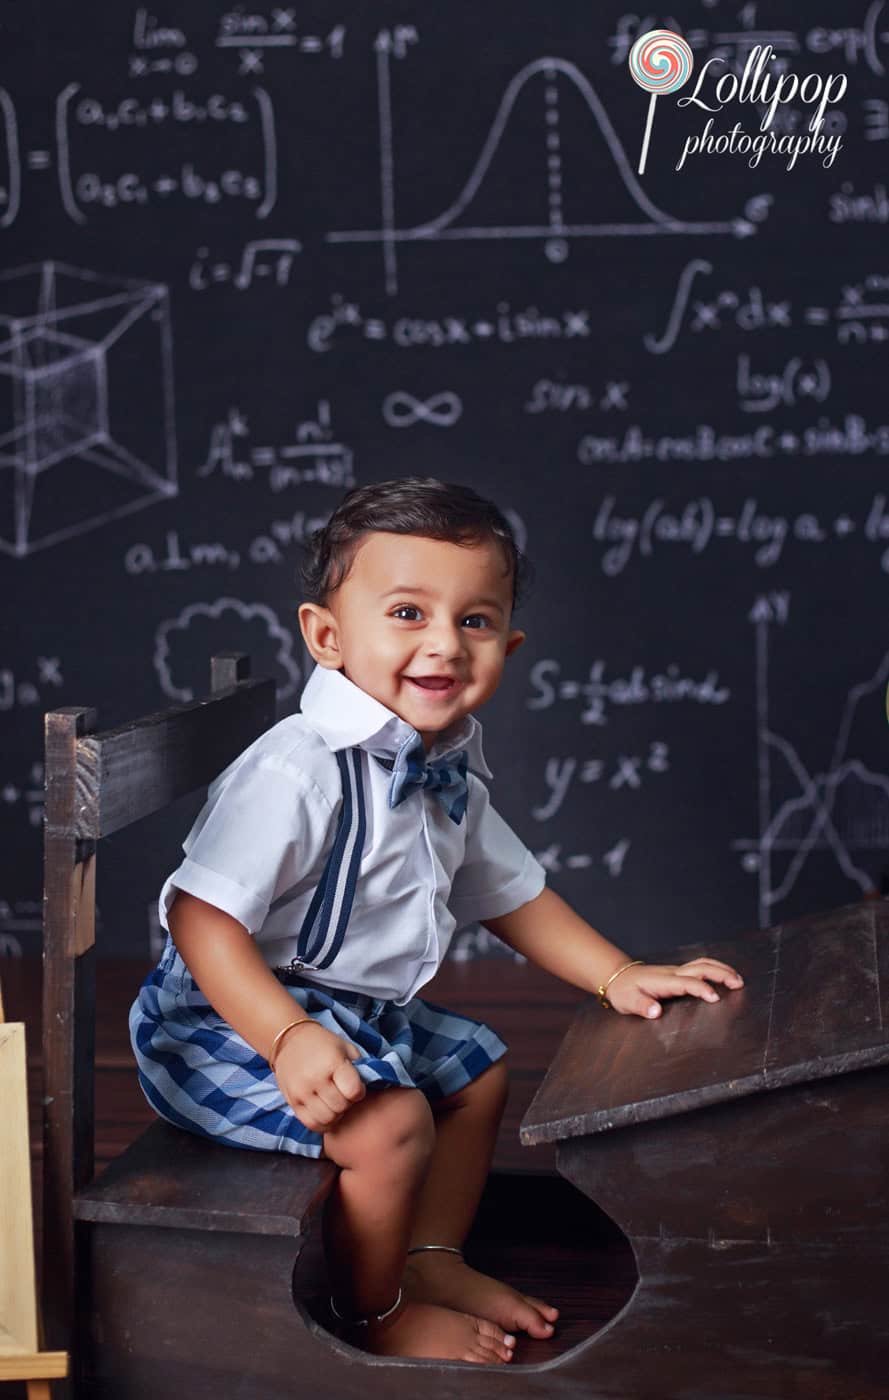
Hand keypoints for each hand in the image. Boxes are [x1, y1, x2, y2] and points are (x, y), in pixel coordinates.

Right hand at [273, 1020, 366, 1131]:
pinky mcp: (292, 1103)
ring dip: (336, 1114)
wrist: (290, 1041)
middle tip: (344, 1094)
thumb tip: (371, 1086)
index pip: (353, 1091)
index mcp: (332, 1063)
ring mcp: (301, 1092)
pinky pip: (311, 1124)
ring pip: (327, 1119)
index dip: (359, 1092)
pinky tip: (325, 1110)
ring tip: (334, 1102)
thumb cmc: (324, 1044)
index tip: (356, 1086)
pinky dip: (322, 1122)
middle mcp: (315, 1079)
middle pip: (341, 1107)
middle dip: (347, 1103)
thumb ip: (359, 1067)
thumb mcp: (346, 1047)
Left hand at [605, 957, 743, 1018]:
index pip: (687, 982)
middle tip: (738, 984)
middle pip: (701, 967)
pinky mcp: (678, 974)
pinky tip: (725, 976)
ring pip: (702, 964)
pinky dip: (715, 969)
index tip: (715, 998)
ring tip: (738, 980)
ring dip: (721, 969)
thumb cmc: (624, 992)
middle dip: (721, 974)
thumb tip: (656, 1012)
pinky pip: (700, 967)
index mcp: (663, 981)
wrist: (618, 978)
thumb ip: (642, 1007)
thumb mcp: (628, 1002)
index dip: (701, 989)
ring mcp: (676, 971)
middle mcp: (673, 973)